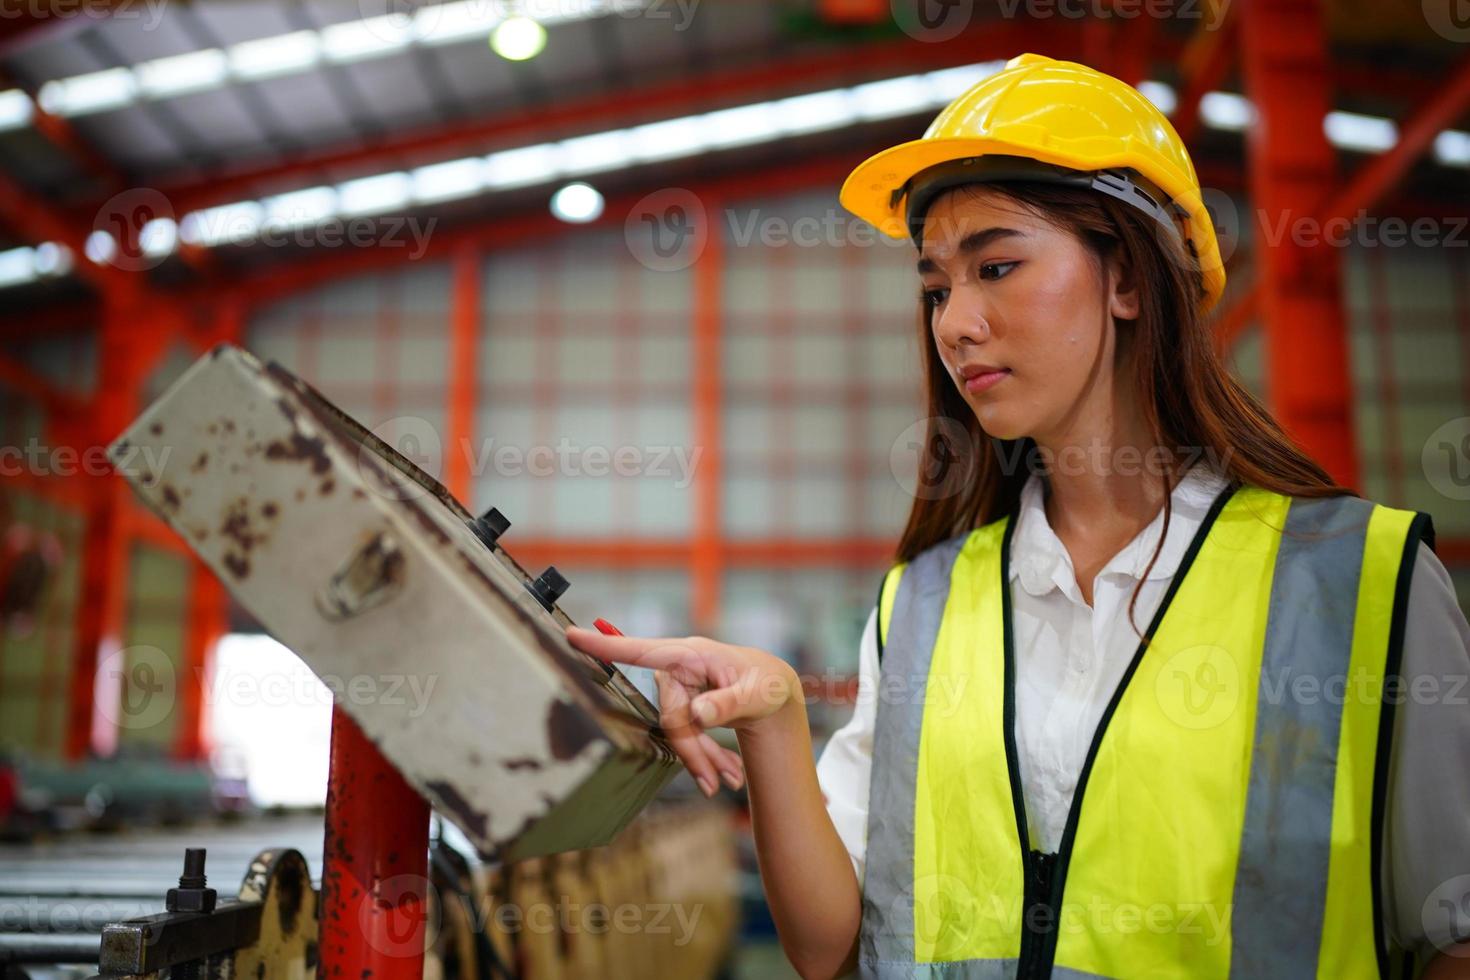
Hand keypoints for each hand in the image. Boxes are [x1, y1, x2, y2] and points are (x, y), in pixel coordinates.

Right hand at [564, 626, 801, 797]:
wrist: (776, 692)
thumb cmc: (768, 685)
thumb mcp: (757, 695)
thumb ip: (727, 704)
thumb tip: (697, 714)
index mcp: (692, 655)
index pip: (642, 652)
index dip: (606, 647)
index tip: (572, 636)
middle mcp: (681, 669)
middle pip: (670, 716)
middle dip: (692, 751)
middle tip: (716, 783)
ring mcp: (681, 687)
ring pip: (677, 730)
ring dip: (702, 758)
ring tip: (731, 780)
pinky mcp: (685, 703)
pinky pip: (687, 734)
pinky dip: (706, 756)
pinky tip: (728, 774)